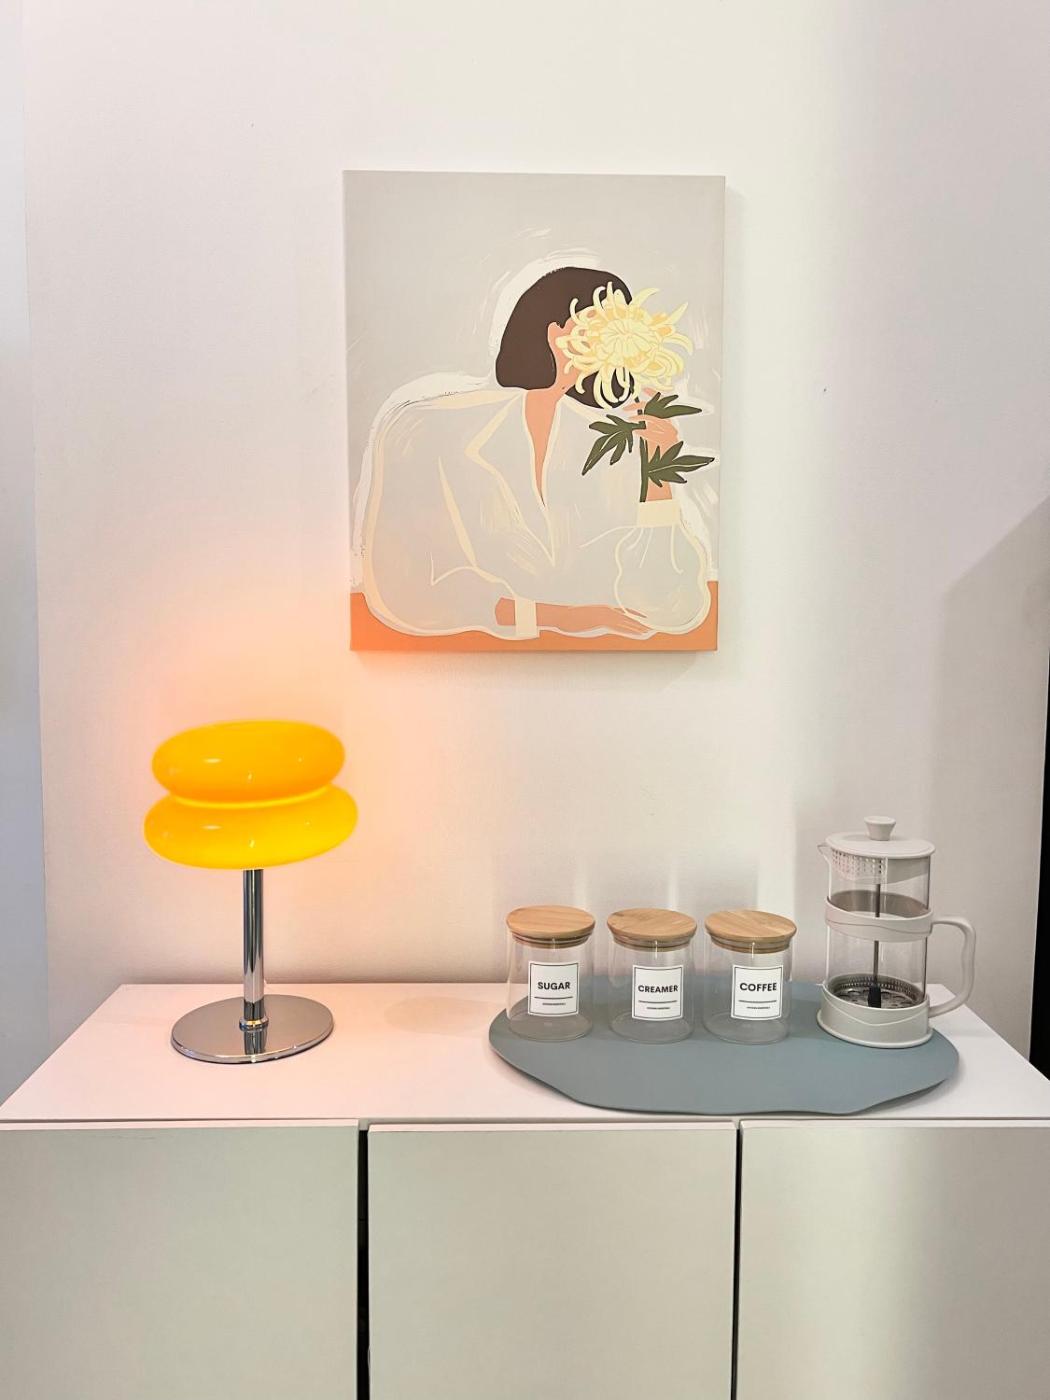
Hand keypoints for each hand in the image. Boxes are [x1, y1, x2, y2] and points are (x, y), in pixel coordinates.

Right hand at [536, 603, 652, 637]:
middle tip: (655, 627)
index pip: (624, 612)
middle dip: (641, 622)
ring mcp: (606, 615)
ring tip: (652, 631)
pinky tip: (640, 633)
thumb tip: (596, 624)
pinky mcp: (603, 620)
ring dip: (640, 627)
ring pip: (627, 622)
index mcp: (604, 610)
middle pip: (628, 617)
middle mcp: (608, 610)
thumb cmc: (569, 618)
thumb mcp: (584, 619)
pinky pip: (621, 626)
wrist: (562, 616)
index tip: (646, 619)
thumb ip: (593, 621)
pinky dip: (632, 629)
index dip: (635, 616)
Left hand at [627, 394, 679, 454]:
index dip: (653, 394)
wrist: (667, 466)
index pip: (662, 403)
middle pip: (655, 408)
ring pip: (654, 419)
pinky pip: (652, 433)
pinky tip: (636, 431)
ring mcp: (669, 433)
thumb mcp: (653, 435)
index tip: (643, 388)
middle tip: (625, 408)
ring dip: (640, 416)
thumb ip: (649, 424)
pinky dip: (643, 431)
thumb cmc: (659, 452)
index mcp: (668, 421)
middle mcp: (670, 424)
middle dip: (638, 405)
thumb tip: (639, 414)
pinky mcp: (666, 442)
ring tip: (629, 419)